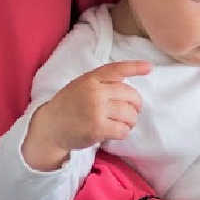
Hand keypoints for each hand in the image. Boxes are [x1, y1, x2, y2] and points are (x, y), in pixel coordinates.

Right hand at [22, 61, 151, 171]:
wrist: (50, 127)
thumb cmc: (69, 106)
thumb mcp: (81, 86)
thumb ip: (101, 82)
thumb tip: (127, 82)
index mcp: (91, 79)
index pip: (116, 69)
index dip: (134, 67)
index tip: (149, 67)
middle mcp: (94, 92)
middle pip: (130, 95)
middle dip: (136, 105)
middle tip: (131, 112)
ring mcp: (96, 110)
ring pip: (130, 114)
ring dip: (130, 121)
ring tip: (121, 123)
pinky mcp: (97, 128)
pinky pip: (123, 130)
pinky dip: (123, 132)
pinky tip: (114, 132)